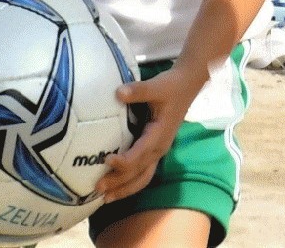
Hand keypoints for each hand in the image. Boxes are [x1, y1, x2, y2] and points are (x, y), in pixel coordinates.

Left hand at [98, 60, 209, 200]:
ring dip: (124, 189)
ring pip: (142, 178)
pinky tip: (115, 187)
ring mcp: (158, 151)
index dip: (124, 162)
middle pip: (139, 173)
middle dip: (119, 182)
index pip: (140, 155)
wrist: (187, 85)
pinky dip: (129, 182)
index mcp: (159, 135)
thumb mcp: (156, 86)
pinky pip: (142, 172)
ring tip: (105, 198)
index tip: (106, 159)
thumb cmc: (171, 86)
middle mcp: (159, 148)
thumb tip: (118, 93)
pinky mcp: (154, 150)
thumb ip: (138, 90)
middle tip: (98, 187)